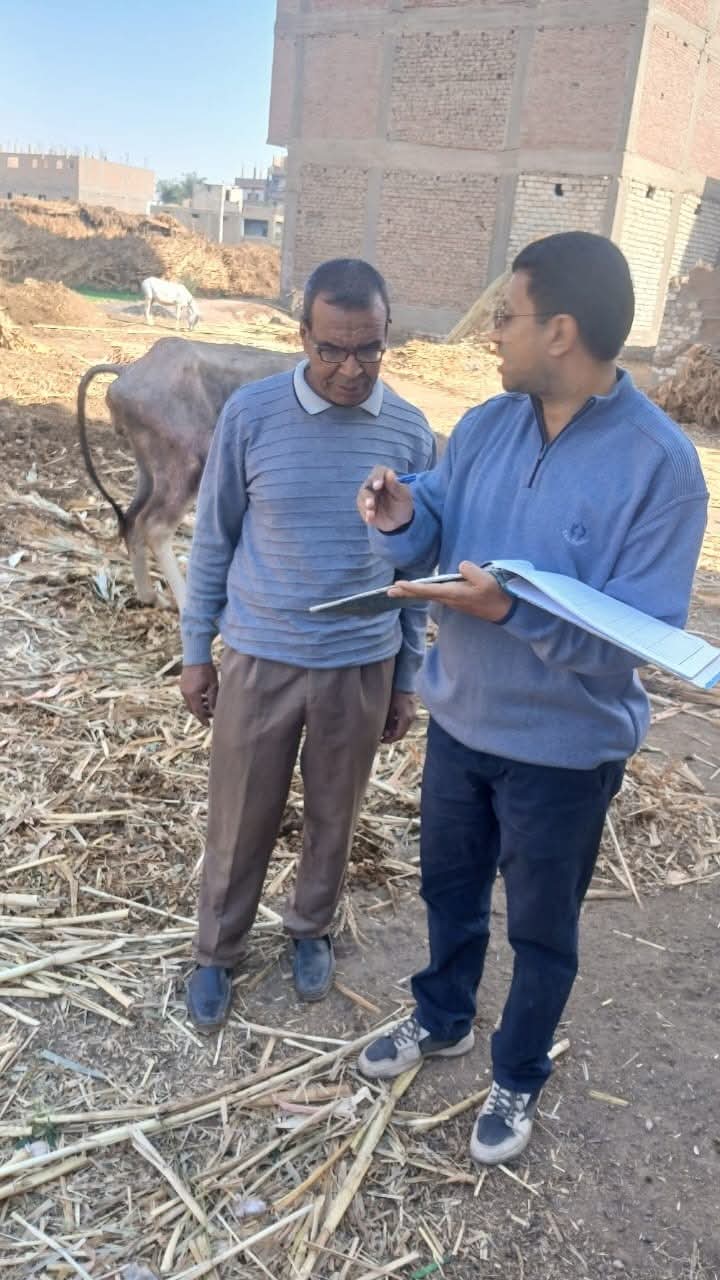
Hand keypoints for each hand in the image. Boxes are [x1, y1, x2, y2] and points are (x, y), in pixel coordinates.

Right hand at [180, 662, 218, 725]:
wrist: (196, 655)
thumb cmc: (206, 669)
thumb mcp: (213, 685)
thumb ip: (213, 699)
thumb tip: (214, 711)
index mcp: (193, 694)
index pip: (198, 712)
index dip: (203, 719)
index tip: (208, 725)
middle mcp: (185, 693)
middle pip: (193, 709)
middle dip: (201, 714)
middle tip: (210, 716)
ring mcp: (183, 689)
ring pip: (190, 704)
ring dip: (198, 707)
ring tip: (208, 705)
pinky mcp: (182, 685)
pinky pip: (188, 697)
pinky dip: (195, 700)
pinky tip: (203, 696)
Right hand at [357, 466, 413, 531]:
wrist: (400, 521)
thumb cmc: (402, 504)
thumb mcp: (404, 496)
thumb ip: (396, 486)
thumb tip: (389, 473)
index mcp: (385, 478)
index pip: (378, 472)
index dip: (377, 477)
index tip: (378, 485)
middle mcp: (373, 485)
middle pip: (367, 484)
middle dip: (369, 494)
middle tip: (371, 503)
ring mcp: (367, 496)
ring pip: (363, 496)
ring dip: (366, 503)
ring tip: (371, 511)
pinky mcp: (364, 508)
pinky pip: (363, 510)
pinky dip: (366, 514)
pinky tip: (370, 518)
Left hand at [381, 690, 416, 743]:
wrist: (405, 684)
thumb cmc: (396, 695)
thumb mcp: (390, 709)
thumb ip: (388, 722)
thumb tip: (385, 733)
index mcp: (406, 719)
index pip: (398, 735)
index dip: (389, 740)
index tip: (381, 740)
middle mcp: (411, 719)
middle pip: (402, 733)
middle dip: (392, 736)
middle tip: (382, 737)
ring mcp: (413, 716)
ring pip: (403, 728)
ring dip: (395, 731)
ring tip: (385, 730)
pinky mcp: (412, 713)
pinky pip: (405, 723)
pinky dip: (398, 725)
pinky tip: (391, 723)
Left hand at [388, 560, 511, 621]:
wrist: (503, 609)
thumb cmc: (494, 593)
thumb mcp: (485, 579)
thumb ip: (471, 570)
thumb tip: (460, 567)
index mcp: (454, 594)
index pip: (429, 591)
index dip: (413, 588)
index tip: (398, 585)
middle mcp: (449, 599)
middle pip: (423, 595)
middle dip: (406, 592)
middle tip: (388, 591)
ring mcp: (451, 601)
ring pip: (428, 595)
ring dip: (412, 592)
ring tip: (397, 589)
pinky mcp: (455, 600)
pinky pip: (434, 595)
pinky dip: (423, 592)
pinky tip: (417, 590)